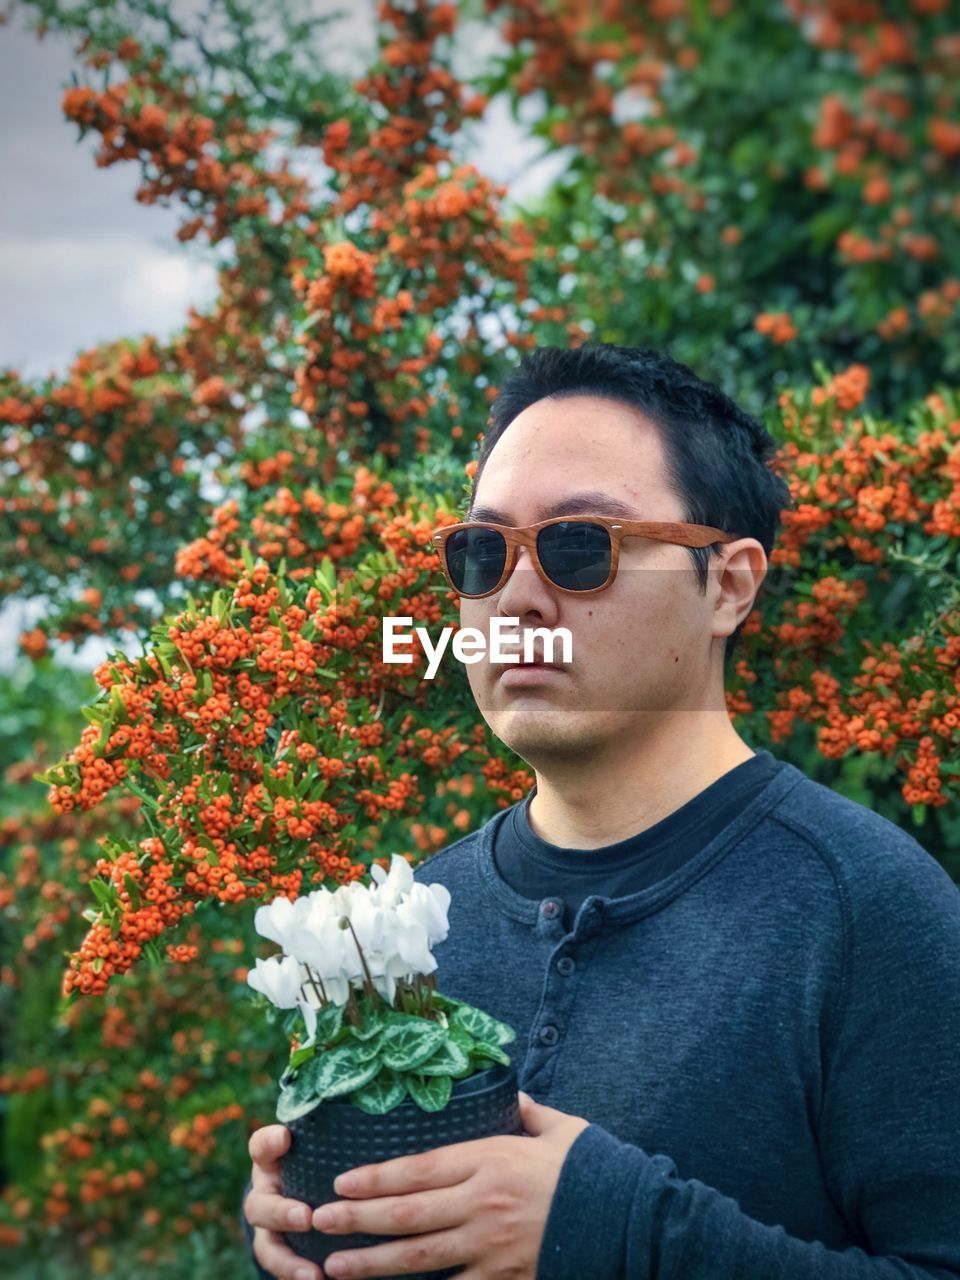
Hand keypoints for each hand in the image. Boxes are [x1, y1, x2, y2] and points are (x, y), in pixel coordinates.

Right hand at [246, 1122, 326, 1279]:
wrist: (309, 1185)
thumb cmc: (323, 1157)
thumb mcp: (324, 1143)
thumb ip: (333, 1136)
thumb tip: (374, 1124)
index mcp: (273, 1160)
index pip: (262, 1146)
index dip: (269, 1142)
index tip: (284, 1138)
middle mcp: (266, 1192)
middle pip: (259, 1204)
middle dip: (280, 1213)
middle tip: (305, 1218)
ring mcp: (269, 1226)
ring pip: (268, 1245)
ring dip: (288, 1261)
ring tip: (312, 1274)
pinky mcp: (279, 1250)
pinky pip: (282, 1267)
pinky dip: (297, 1275)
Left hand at [311, 1090, 589, 1278]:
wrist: (633, 1223)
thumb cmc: (596, 1170)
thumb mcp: (561, 1129)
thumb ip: (527, 1112)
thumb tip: (510, 1094)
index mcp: (491, 1160)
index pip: (419, 1168)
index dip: (376, 1176)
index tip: (341, 1179)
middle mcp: (483, 1205)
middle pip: (407, 1215)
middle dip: (357, 1219)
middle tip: (318, 1220)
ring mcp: (491, 1248)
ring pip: (420, 1259)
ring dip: (372, 1264)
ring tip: (334, 1266)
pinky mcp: (505, 1279)